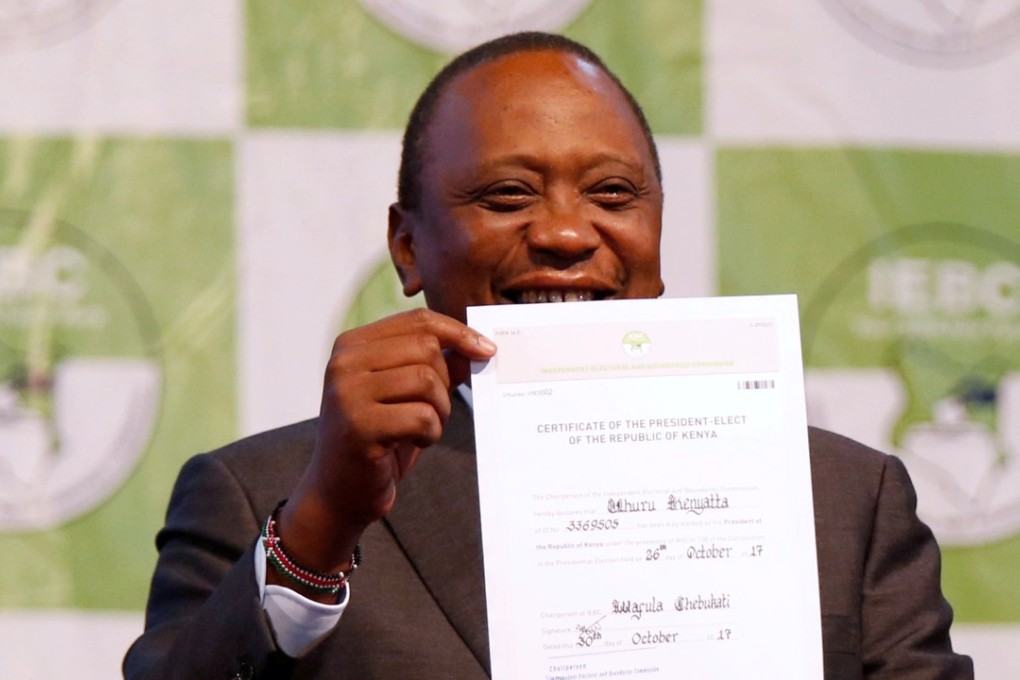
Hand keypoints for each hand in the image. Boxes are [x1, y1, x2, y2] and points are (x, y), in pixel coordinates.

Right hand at [275, 309, 495, 575]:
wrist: (339, 491)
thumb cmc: (378, 438)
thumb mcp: (405, 393)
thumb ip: (435, 365)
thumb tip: (478, 346)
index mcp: (352, 345)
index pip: (418, 321)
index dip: (458, 332)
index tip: (486, 350)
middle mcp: (344, 363)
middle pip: (426, 348)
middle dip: (445, 381)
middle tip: (435, 410)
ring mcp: (348, 393)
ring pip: (427, 380)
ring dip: (440, 410)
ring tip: (423, 429)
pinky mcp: (360, 426)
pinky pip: (422, 416)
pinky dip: (431, 433)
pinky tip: (413, 443)